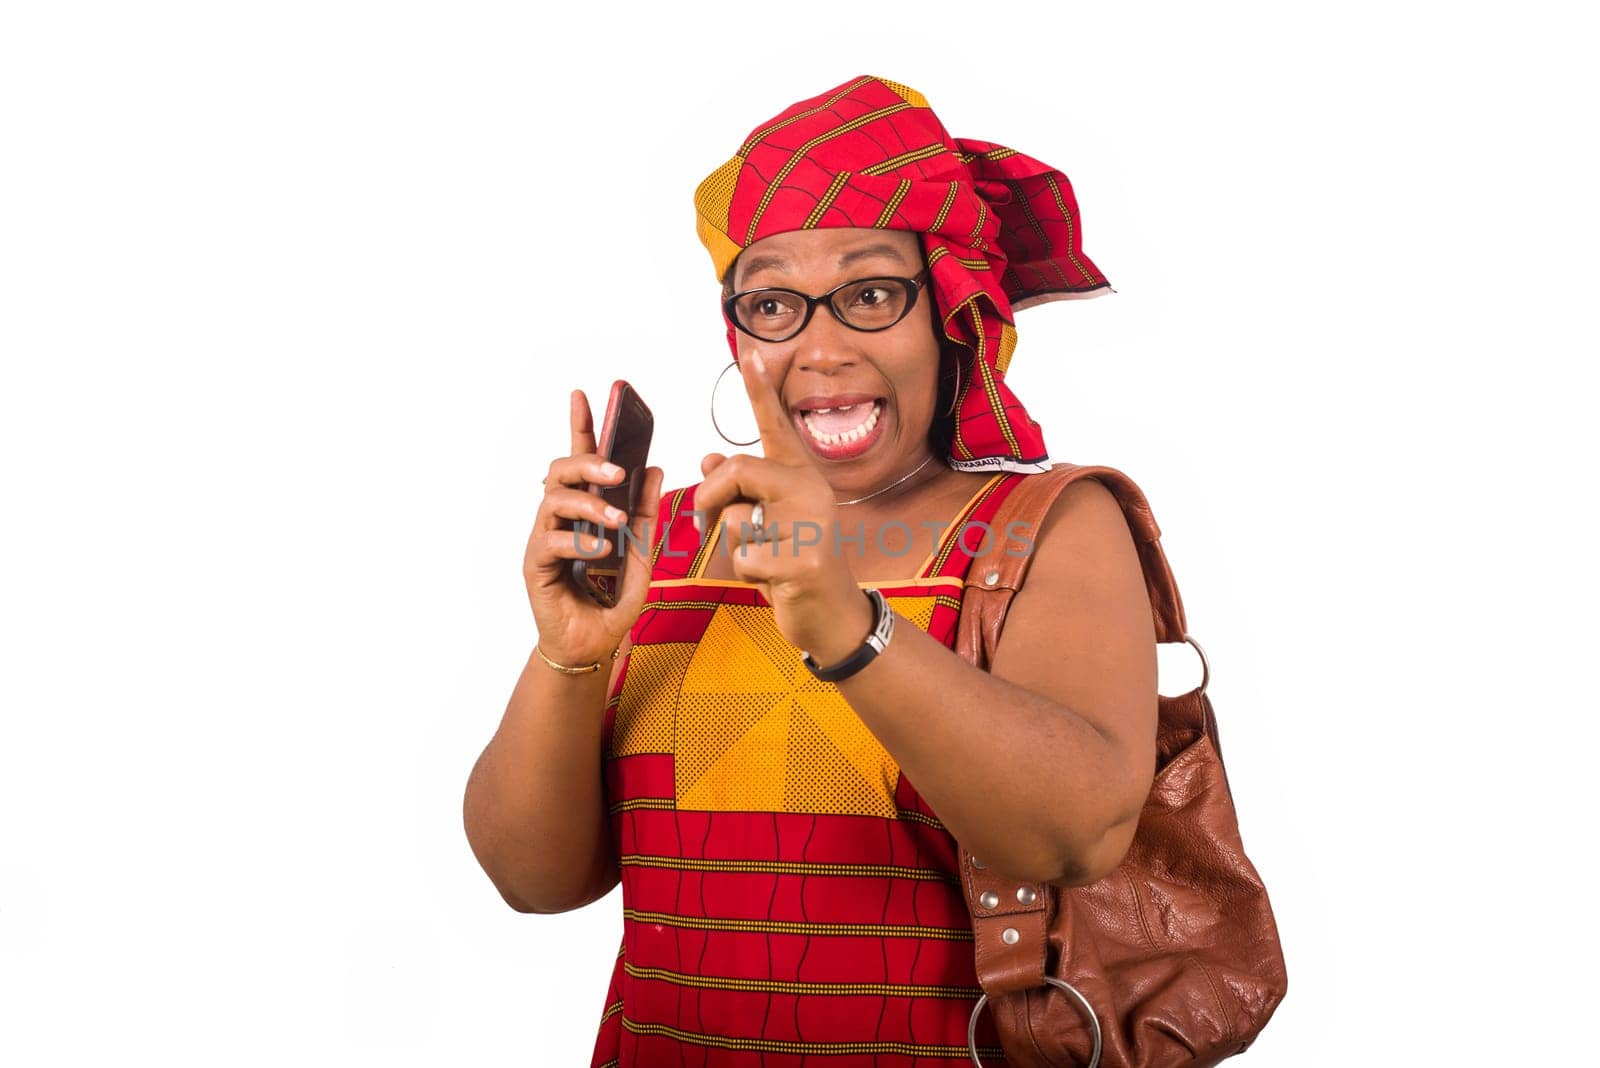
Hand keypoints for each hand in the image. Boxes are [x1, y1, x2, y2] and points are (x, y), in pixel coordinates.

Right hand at [523, 389, 663, 665]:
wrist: (595, 646)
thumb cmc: (613, 600)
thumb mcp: (642, 553)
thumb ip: (646, 513)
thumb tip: (654, 467)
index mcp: (586, 510)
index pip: (580, 460)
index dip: (580, 426)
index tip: (583, 394)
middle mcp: (561, 519)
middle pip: (561, 471)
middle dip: (588, 463)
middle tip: (617, 472)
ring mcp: (545, 540)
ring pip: (554, 500)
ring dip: (589, 505)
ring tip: (616, 521)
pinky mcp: (536, 566)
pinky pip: (551, 541)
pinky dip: (580, 542)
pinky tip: (603, 551)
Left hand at [694, 351, 873, 662]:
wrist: (832, 612)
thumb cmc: (792, 561)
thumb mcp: (765, 520)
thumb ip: (738, 489)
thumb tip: (707, 459)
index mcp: (800, 475)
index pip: (776, 426)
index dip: (761, 390)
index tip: (750, 352)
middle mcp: (810, 489)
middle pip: (737, 470)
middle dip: (711, 498)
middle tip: (706, 520)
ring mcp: (810, 524)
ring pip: (736, 516)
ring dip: (733, 542)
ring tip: (761, 555)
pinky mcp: (802, 560)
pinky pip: (745, 556)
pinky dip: (746, 573)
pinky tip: (772, 580)